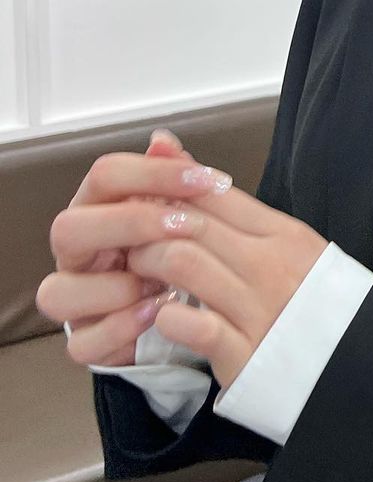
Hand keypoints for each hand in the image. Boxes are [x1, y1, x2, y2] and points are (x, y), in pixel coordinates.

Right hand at [38, 128, 197, 366]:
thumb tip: (163, 140)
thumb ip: (171, 177)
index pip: (104, 175)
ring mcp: (75, 299)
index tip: (204, 179)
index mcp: (98, 209)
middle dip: (130, 223)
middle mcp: (77, 252)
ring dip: (119, 286)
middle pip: (68, 227)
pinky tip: (158, 309)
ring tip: (167, 282)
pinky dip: (123, 326)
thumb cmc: (171, 250)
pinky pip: (84, 341)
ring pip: (59, 291)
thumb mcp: (178, 212)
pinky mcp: (86, 340)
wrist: (179, 308)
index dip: (153, 172)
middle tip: (184, 226)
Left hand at [124, 162, 328, 391]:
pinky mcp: (246, 356)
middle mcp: (272, 264)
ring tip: (137, 272)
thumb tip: (185, 162)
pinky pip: (194, 326)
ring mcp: (258, 309)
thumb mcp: (289, 247)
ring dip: (148, 263)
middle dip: (149, 223)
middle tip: (125, 233)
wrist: (359, 365)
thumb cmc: (315, 303)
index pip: (217, 193)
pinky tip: (161, 315)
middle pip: (195, 221)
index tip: (142, 195)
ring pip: (185, 262)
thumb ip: (237, 214)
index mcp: (286, 234)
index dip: (170, 188)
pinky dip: (168, 316)